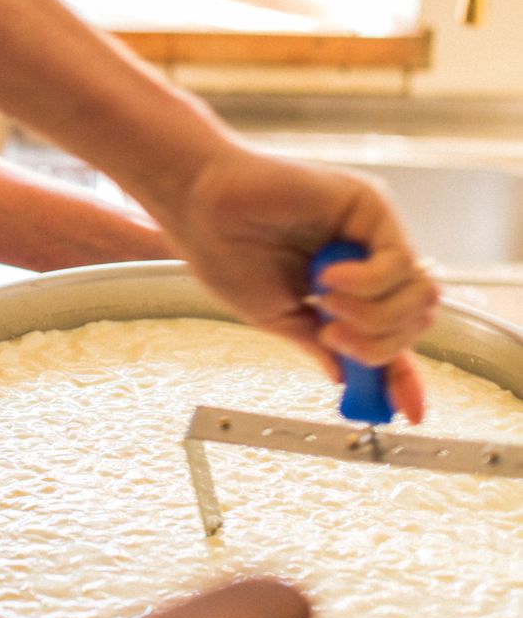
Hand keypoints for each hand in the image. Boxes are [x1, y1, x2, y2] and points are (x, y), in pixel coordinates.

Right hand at [150, 141, 437, 422]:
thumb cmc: (223, 252)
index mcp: (345, 289)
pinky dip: (367, 284)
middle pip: (415, 319)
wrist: (199, 207)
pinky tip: (326, 278)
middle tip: (333, 337)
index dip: (405, 375)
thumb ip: (317, 344)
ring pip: (417, 295)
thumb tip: (345, 377)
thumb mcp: (277, 318)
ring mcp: (372, 232)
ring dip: (374, 316)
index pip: (393, 337)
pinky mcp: (370, 204)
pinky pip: (399, 262)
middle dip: (380, 345)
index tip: (409, 413)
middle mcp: (367, 258)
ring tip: (325, 304)